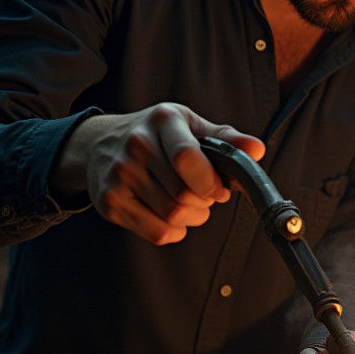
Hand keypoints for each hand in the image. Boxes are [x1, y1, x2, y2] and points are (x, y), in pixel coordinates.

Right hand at [51, 102, 264, 244]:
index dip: (211, 181)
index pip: (189, 158)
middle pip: (185, 194)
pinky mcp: (110, 203)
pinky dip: (175, 231)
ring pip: (173, 216)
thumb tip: (256, 150)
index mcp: (163, 120)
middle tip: (208, 195)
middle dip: (206, 201)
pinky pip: (158, 233)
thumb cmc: (156, 135)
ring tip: (190, 203)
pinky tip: (172, 215)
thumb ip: (225, 138)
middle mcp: (137, 144)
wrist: (98, 144)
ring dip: (193, 217)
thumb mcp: (189, 125)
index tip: (220, 187)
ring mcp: (120, 175)